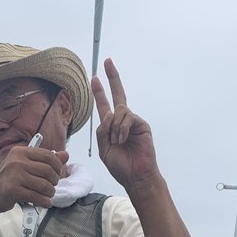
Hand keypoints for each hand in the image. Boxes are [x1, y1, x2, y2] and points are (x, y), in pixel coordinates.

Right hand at [0, 145, 68, 212]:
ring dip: (50, 193)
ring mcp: (14, 176)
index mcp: (21, 152)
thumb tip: (66, 155)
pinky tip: (45, 203)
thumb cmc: (9, 180)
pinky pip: (37, 197)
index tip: (58, 174)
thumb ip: (45, 160)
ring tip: (48, 196)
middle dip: (54, 181)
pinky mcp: (13, 190)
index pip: (48, 156)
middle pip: (48, 171)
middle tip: (52, 187)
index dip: (57, 166)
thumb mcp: (25, 166)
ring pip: (44, 185)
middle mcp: (17, 161)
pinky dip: (44, 202)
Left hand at [91, 58, 158, 190]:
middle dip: (112, 77)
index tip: (94, 78)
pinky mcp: (141, 124)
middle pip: (117, 95)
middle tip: (107, 61)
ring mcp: (132, 121)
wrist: (136, 175)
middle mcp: (122, 121)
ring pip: (119, 111)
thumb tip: (109, 113)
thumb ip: (102, 131)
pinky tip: (122, 140)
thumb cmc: (121, 165)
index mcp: (111, 127)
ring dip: (114, 128)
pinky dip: (122, 129)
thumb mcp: (104, 149)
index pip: (104, 105)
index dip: (99, 92)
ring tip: (117, 142)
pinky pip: (127, 117)